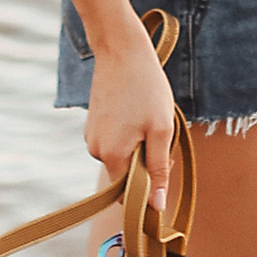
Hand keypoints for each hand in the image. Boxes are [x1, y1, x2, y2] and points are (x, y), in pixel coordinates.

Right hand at [82, 21, 182, 207]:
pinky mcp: (93, 124)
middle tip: (161, 134)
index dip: (150, 186)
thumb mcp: (161, 130)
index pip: (129, 194)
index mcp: (111, 156)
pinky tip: (136, 112)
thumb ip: (158, 170)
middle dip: (146, 163)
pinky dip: (129, 135)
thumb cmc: (146, 88)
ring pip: (121, 157)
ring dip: (138, 147)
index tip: (165, 162)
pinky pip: (114, 143)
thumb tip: (157, 207)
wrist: (121, 50)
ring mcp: (91, 136)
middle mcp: (95, 150)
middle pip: (126, 175)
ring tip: (148, 118)